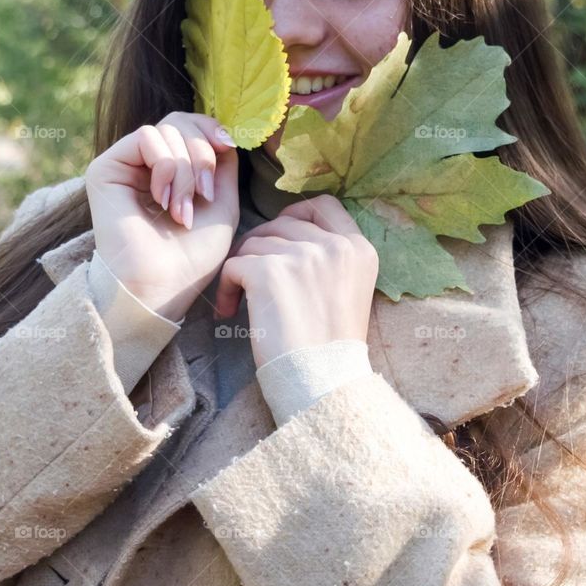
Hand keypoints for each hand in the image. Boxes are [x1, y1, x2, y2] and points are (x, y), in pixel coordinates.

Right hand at [85, 112, 239, 321]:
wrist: (162, 284)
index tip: (227, 146)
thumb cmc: (193, 255)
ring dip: (185, 170)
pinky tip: (162, 199)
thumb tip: (222, 132)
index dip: (212, 129)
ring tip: (181, 211)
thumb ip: (222, 164)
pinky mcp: (106, 168)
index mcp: (171, 171)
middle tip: (204, 195)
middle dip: (202, 153)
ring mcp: (125, 165)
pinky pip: (146, 137)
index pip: (191, 126)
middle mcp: (145, 164)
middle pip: (181, 121)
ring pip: (167, 129)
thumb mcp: (222, 203)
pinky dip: (165, 166)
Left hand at [213, 195, 378, 368]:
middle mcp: (334, 246)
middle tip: (254, 275)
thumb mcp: (353, 290)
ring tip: (243, 301)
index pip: (324, 205)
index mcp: (358, 249)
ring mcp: (302, 256)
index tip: (282, 237)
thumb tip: (292, 234)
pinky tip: (231, 310)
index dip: (297, 214)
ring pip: (255, 243)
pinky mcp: (269, 272)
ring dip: (244, 269)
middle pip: (282, 223)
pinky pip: (234, 265)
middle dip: (262, 245)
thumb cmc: (332, 347)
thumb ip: (333, 259)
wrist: (324, 380)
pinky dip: (227, 287)